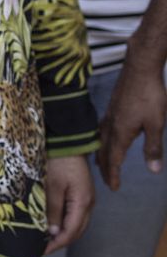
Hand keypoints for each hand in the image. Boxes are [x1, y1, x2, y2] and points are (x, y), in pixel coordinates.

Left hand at [43, 154, 94, 253]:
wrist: (67, 140)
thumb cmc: (59, 161)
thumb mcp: (52, 186)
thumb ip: (53, 210)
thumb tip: (53, 233)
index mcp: (83, 203)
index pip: (72, 232)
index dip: (57, 244)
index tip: (42, 251)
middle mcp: (88, 203)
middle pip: (77, 230)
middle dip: (61, 241)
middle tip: (42, 249)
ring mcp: (85, 198)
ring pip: (76, 223)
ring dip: (63, 232)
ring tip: (45, 239)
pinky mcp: (80, 193)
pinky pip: (73, 213)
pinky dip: (64, 222)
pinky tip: (51, 223)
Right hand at [97, 49, 166, 190]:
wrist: (140, 69)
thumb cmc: (150, 96)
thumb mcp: (157, 124)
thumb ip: (154, 148)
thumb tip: (153, 170)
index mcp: (121, 132)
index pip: (114, 158)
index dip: (114, 174)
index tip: (114, 187)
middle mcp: (111, 125)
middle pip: (104, 151)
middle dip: (106, 168)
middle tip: (108, 181)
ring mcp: (110, 115)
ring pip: (101, 140)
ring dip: (101, 154)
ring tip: (100, 163)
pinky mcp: (112, 107)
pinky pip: (102, 129)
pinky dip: (101, 140)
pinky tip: (104, 137)